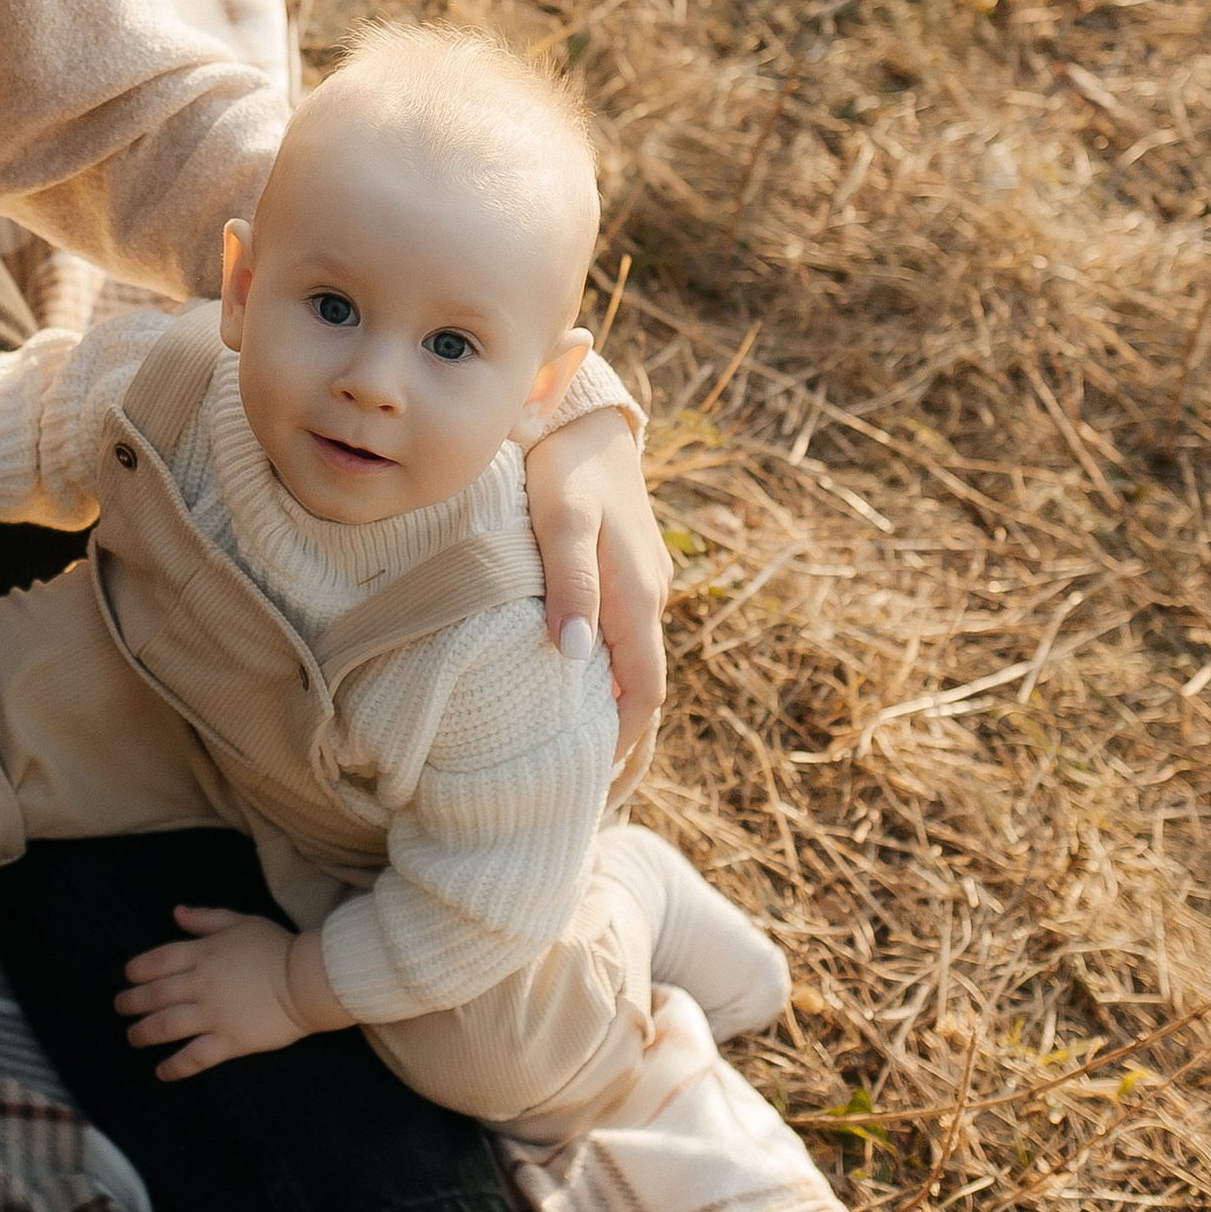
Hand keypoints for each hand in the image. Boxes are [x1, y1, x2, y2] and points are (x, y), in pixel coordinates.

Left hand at [117, 903, 330, 1079]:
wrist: (308, 979)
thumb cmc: (277, 947)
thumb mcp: (241, 922)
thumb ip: (206, 919)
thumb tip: (176, 913)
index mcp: (202, 954)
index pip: (157, 961)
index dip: (137, 970)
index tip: (128, 977)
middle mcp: (200, 985)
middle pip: (154, 995)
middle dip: (131, 1003)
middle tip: (120, 1007)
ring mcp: (212, 1015)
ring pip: (165, 1026)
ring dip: (143, 1033)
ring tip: (133, 1037)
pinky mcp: (228, 1041)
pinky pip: (194, 1058)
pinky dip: (174, 1067)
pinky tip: (161, 1072)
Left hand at [521, 404, 668, 757]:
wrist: (587, 418)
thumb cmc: (566, 468)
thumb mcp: (562, 520)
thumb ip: (570, 583)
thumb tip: (575, 654)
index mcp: (635, 598)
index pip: (644, 693)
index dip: (624, 742)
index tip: (593, 782)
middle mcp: (648, 599)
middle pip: (645, 689)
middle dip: (625, 743)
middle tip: (589, 793)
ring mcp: (642, 586)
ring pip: (636, 665)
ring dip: (619, 711)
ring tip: (584, 757)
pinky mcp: (627, 573)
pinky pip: (626, 639)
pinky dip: (613, 676)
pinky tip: (582, 688)